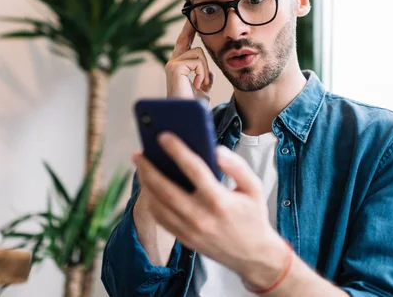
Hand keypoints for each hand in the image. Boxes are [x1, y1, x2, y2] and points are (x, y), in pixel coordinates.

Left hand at [133, 132, 289, 288]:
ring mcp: (190, 231)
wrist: (253, 255)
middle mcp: (201, 217)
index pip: (194, 170)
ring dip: (145, 184)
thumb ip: (237, 166)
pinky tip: (148, 187)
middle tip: (138, 153)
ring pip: (158, 205)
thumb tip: (216, 150)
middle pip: (166, 190)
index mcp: (220, 201)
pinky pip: (160, 219)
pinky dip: (151, 201)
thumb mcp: (254, 187)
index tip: (163, 136)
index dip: (177, 150)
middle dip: (148, 169)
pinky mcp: (184, 239)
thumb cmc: (253, 215)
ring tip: (140, 167)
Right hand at [165, 21, 213, 100]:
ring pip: (198, 54)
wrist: (187, 116)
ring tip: (200, 85)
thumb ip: (204, 81)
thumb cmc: (193, 107)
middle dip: (191, 31)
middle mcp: (172, 63)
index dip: (188, 30)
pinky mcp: (174, 67)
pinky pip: (197, 61)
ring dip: (204, 70)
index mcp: (179, 67)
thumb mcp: (202, 92)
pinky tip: (197, 85)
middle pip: (188, 42)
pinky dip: (202, 73)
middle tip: (195, 31)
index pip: (183, 43)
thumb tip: (209, 75)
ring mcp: (172, 64)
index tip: (192, 18)